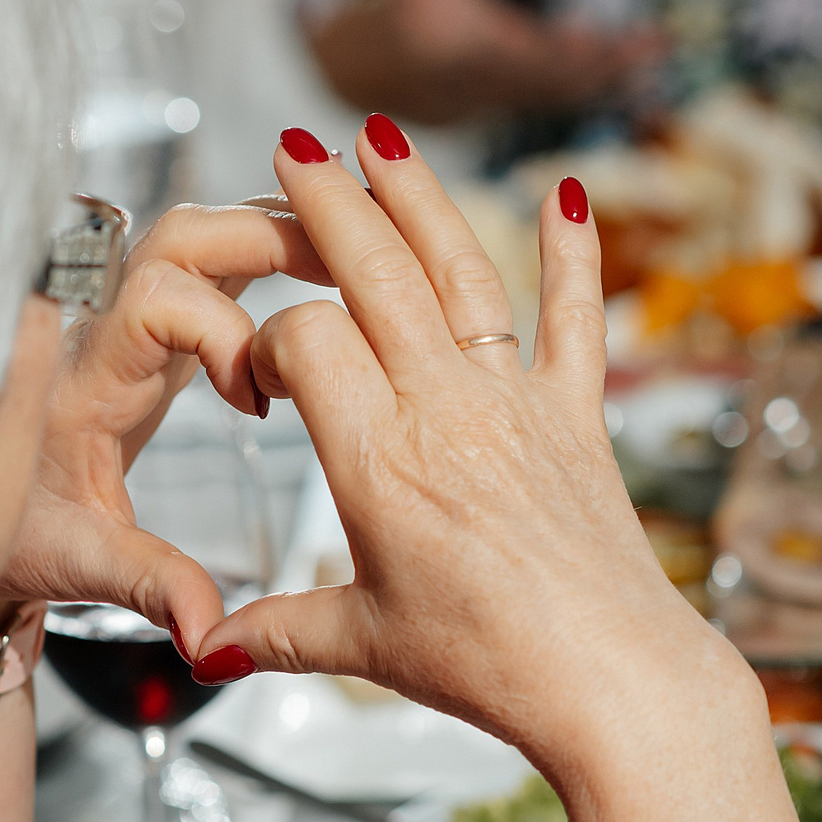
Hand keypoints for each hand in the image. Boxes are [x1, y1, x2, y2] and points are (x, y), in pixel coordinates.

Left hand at [0, 202, 330, 650]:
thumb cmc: (16, 535)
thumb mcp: (78, 564)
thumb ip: (150, 587)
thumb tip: (210, 635)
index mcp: (83, 379)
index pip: (155, 301)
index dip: (221, 332)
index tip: (255, 403)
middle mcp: (103, 330)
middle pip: (183, 233)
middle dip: (268, 237)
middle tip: (343, 278)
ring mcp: (130, 320)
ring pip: (199, 232)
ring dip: (276, 233)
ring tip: (352, 261)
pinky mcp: (155, 330)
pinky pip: (211, 261)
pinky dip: (270, 251)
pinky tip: (325, 268)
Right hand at [192, 120, 748, 759]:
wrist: (614, 684)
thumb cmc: (492, 667)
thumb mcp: (364, 647)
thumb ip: (278, 631)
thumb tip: (207, 649)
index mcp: (379, 462)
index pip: (306, 340)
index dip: (270, 340)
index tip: (261, 378)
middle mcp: (448, 411)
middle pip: (378, 274)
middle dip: (330, 202)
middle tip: (292, 148)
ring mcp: (518, 405)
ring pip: (463, 274)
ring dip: (420, 197)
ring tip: (382, 137)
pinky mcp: (577, 418)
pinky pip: (575, 320)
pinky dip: (575, 256)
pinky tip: (568, 194)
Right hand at [304, 0, 660, 125]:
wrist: (382, 81)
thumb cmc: (398, 17)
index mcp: (472, 56)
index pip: (527, 58)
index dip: (565, 53)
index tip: (602, 42)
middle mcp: (496, 82)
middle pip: (559, 77)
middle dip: (605, 63)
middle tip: (654, 44)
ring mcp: (510, 92)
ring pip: (570, 87)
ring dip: (615, 71)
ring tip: (657, 49)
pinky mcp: (521, 93)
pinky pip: (569, 90)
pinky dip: (604, 79)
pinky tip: (643, 64)